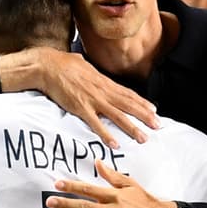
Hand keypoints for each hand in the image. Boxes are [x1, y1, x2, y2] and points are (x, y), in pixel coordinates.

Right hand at [1, 47, 159, 148]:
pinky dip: (106, 134)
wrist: (48, 66)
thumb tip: (94, 72)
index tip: (154, 110)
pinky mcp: (80, 108)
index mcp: (104, 81)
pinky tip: (115, 144)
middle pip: (128, 105)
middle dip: (145, 116)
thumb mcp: (84, 65)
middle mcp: (102, 91)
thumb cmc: (63, 64)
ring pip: (117, 116)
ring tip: (143, 138)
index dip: (142, 102)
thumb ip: (92, 73)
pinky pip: (96, 124)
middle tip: (158, 126)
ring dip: (132, 128)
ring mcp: (92, 100)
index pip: (128, 93)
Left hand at [46, 160, 176, 207]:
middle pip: (85, 207)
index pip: (90, 190)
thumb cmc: (146, 202)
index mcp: (115, 196)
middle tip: (49, 202)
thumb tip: (97, 161)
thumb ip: (111, 175)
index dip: (72, 187)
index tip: (58, 184)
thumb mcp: (130, 185)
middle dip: (65, 204)